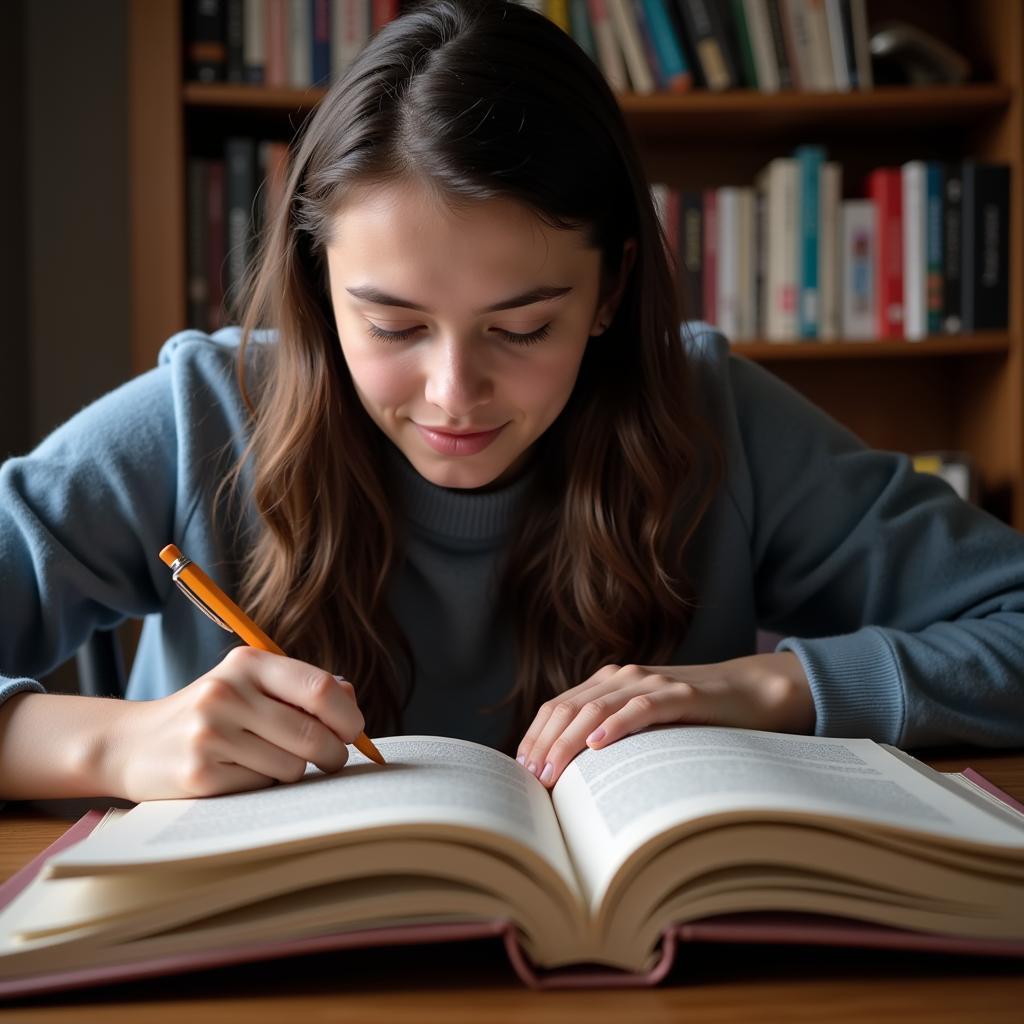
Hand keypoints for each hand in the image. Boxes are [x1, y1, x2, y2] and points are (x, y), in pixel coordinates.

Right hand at [100, 647, 365, 801]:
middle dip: (334, 753)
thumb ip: (301, 688)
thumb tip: (351, 699)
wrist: (132, 743)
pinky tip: (238, 772)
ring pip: (292, 766)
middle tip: (333, 758)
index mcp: (247, 662)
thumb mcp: (250, 685)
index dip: (348, 716)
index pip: (319, 689)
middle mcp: (226, 692)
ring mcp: (209, 733)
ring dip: (294, 770)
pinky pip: (262, 786)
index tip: (354, 731)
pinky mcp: (198, 773)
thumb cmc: (211, 713)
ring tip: (267, 759)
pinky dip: (262, 784)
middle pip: (312, 734)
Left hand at [516, 653, 814, 788]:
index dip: (537, 734)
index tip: (523, 766)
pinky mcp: (680, 695)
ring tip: (554, 771)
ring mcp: (651, 683)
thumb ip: (612, 734)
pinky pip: (641, 709)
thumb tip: (570, 772)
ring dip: (569, 742)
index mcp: (609, 682)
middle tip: (534, 778)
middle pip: (569, 708)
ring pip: (597, 709)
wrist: (750, 692)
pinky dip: (616, 726)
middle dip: (546, 744)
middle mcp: (623, 677)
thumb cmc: (694, 716)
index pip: (558, 706)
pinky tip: (597, 747)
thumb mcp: (644, 724)